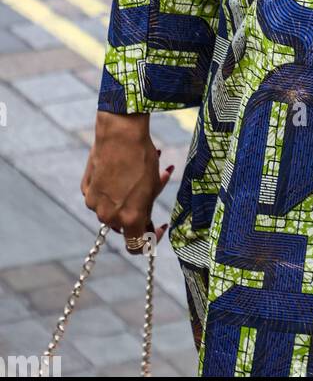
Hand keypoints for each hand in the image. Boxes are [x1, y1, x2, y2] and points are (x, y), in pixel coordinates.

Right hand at [81, 112, 174, 254]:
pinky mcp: (86, 190)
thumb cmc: (142, 159)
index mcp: (130, 218)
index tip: (158, 226)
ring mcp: (94, 204)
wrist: (120, 134)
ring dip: (124, 198)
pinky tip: (119, 170)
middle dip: (137, 211)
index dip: (151, 240)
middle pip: (125, 224)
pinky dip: (109, 189)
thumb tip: (145, 222)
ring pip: (112, 210)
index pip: (137, 246)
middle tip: (148, 191)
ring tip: (137, 174)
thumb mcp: (152, 187)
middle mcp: (109, 216)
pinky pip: (100, 197)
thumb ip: (146, 210)